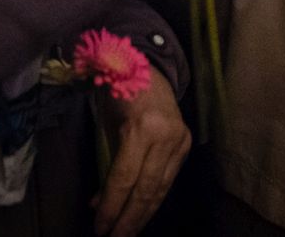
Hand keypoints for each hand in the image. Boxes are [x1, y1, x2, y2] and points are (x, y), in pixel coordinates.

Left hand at [92, 78, 190, 236]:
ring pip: (161, 188)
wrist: (146, 64)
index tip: (100, 228)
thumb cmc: (117, 92)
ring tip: (128, 233)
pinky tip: (142, 212)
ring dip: (143, 214)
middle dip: (129, 219)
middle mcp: (165, 136)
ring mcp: (179, 139)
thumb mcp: (106, 125)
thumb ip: (107, 163)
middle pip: (146, 189)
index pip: (125, 178)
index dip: (112, 207)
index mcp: (141, 128)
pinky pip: (169, 178)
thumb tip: (100, 201)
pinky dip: (154, 197)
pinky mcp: (185, 142)